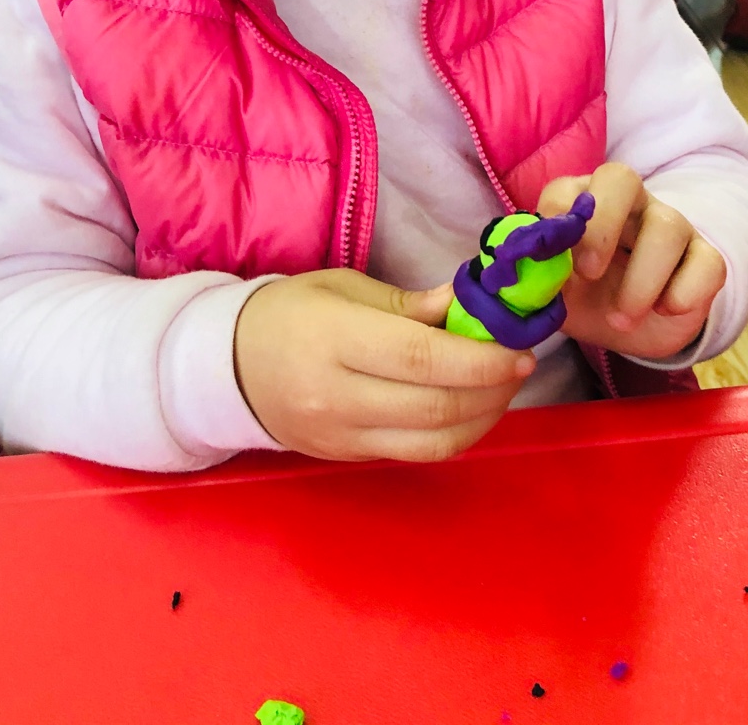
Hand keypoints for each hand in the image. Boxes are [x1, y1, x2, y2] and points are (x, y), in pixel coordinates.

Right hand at [234, 269, 534, 461]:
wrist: (227, 366)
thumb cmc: (289, 312)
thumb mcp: (342, 288)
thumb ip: (408, 305)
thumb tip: (466, 306)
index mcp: (334, 339)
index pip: (421, 359)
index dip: (479, 359)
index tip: (519, 349)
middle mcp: (338, 396)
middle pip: (434, 407)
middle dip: (492, 389)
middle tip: (520, 364)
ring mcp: (342, 436)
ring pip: (432, 442)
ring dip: (482, 417)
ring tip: (502, 387)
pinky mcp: (348, 459)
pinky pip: (416, 454)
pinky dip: (455, 434)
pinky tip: (470, 407)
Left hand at [538, 163, 726, 359]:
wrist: (626, 326)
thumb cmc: (583, 295)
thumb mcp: (556, 292)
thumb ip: (539, 279)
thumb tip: (522, 277)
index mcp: (582, 203)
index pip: (567, 188)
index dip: (557, 217)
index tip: (550, 261)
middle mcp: (628, 203)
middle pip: (621, 179)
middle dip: (601, 225)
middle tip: (588, 274)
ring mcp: (671, 226)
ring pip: (668, 227)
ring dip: (642, 280)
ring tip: (621, 319)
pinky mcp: (705, 260)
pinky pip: (709, 263)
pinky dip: (686, 292)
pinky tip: (665, 311)